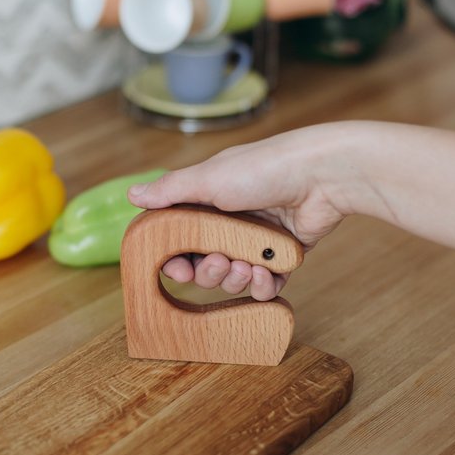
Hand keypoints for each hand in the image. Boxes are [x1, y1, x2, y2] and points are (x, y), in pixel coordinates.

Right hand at [128, 125, 355, 299]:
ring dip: (236, 279)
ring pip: (233, 278)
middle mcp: (230, 222)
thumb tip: (132, 195)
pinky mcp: (282, 255)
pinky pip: (265, 284)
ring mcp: (256, 240)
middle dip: (208, 271)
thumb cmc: (264, 168)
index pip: (179, 239)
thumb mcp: (209, 177)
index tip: (176, 269)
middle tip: (220, 262)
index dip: (174, 258)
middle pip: (204, 264)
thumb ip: (170, 190)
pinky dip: (264, 286)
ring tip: (249, 266)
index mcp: (207, 202)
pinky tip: (266, 274)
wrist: (322, 174)